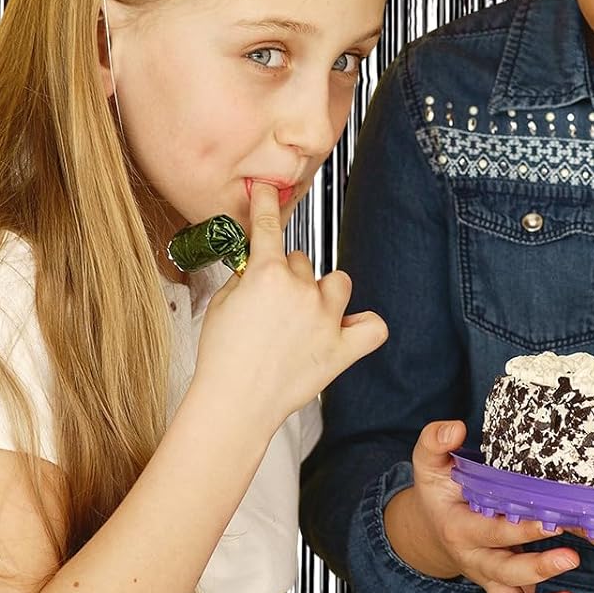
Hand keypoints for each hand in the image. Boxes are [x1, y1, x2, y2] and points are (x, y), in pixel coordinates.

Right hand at [192, 180, 387, 435]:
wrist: (234, 403)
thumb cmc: (222, 358)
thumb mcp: (221, 305)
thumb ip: (244, 278)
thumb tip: (257, 267)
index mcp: (266, 275)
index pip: (269, 227)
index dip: (267, 204)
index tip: (268, 190)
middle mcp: (301, 290)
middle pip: (301, 261)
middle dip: (287, 276)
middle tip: (272, 306)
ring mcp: (326, 318)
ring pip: (338, 283)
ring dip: (325, 293)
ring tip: (307, 317)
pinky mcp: (342, 348)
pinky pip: (373, 326)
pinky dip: (363, 326)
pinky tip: (348, 330)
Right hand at [386, 420, 580, 592]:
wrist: (433, 527)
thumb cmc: (441, 491)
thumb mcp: (430, 464)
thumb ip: (435, 442)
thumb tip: (454, 428)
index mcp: (460, 528)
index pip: (490, 532)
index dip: (520, 531)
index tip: (550, 522)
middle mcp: (475, 559)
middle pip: (505, 572)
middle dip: (538, 568)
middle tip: (571, 557)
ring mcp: (488, 578)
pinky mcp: (500, 591)